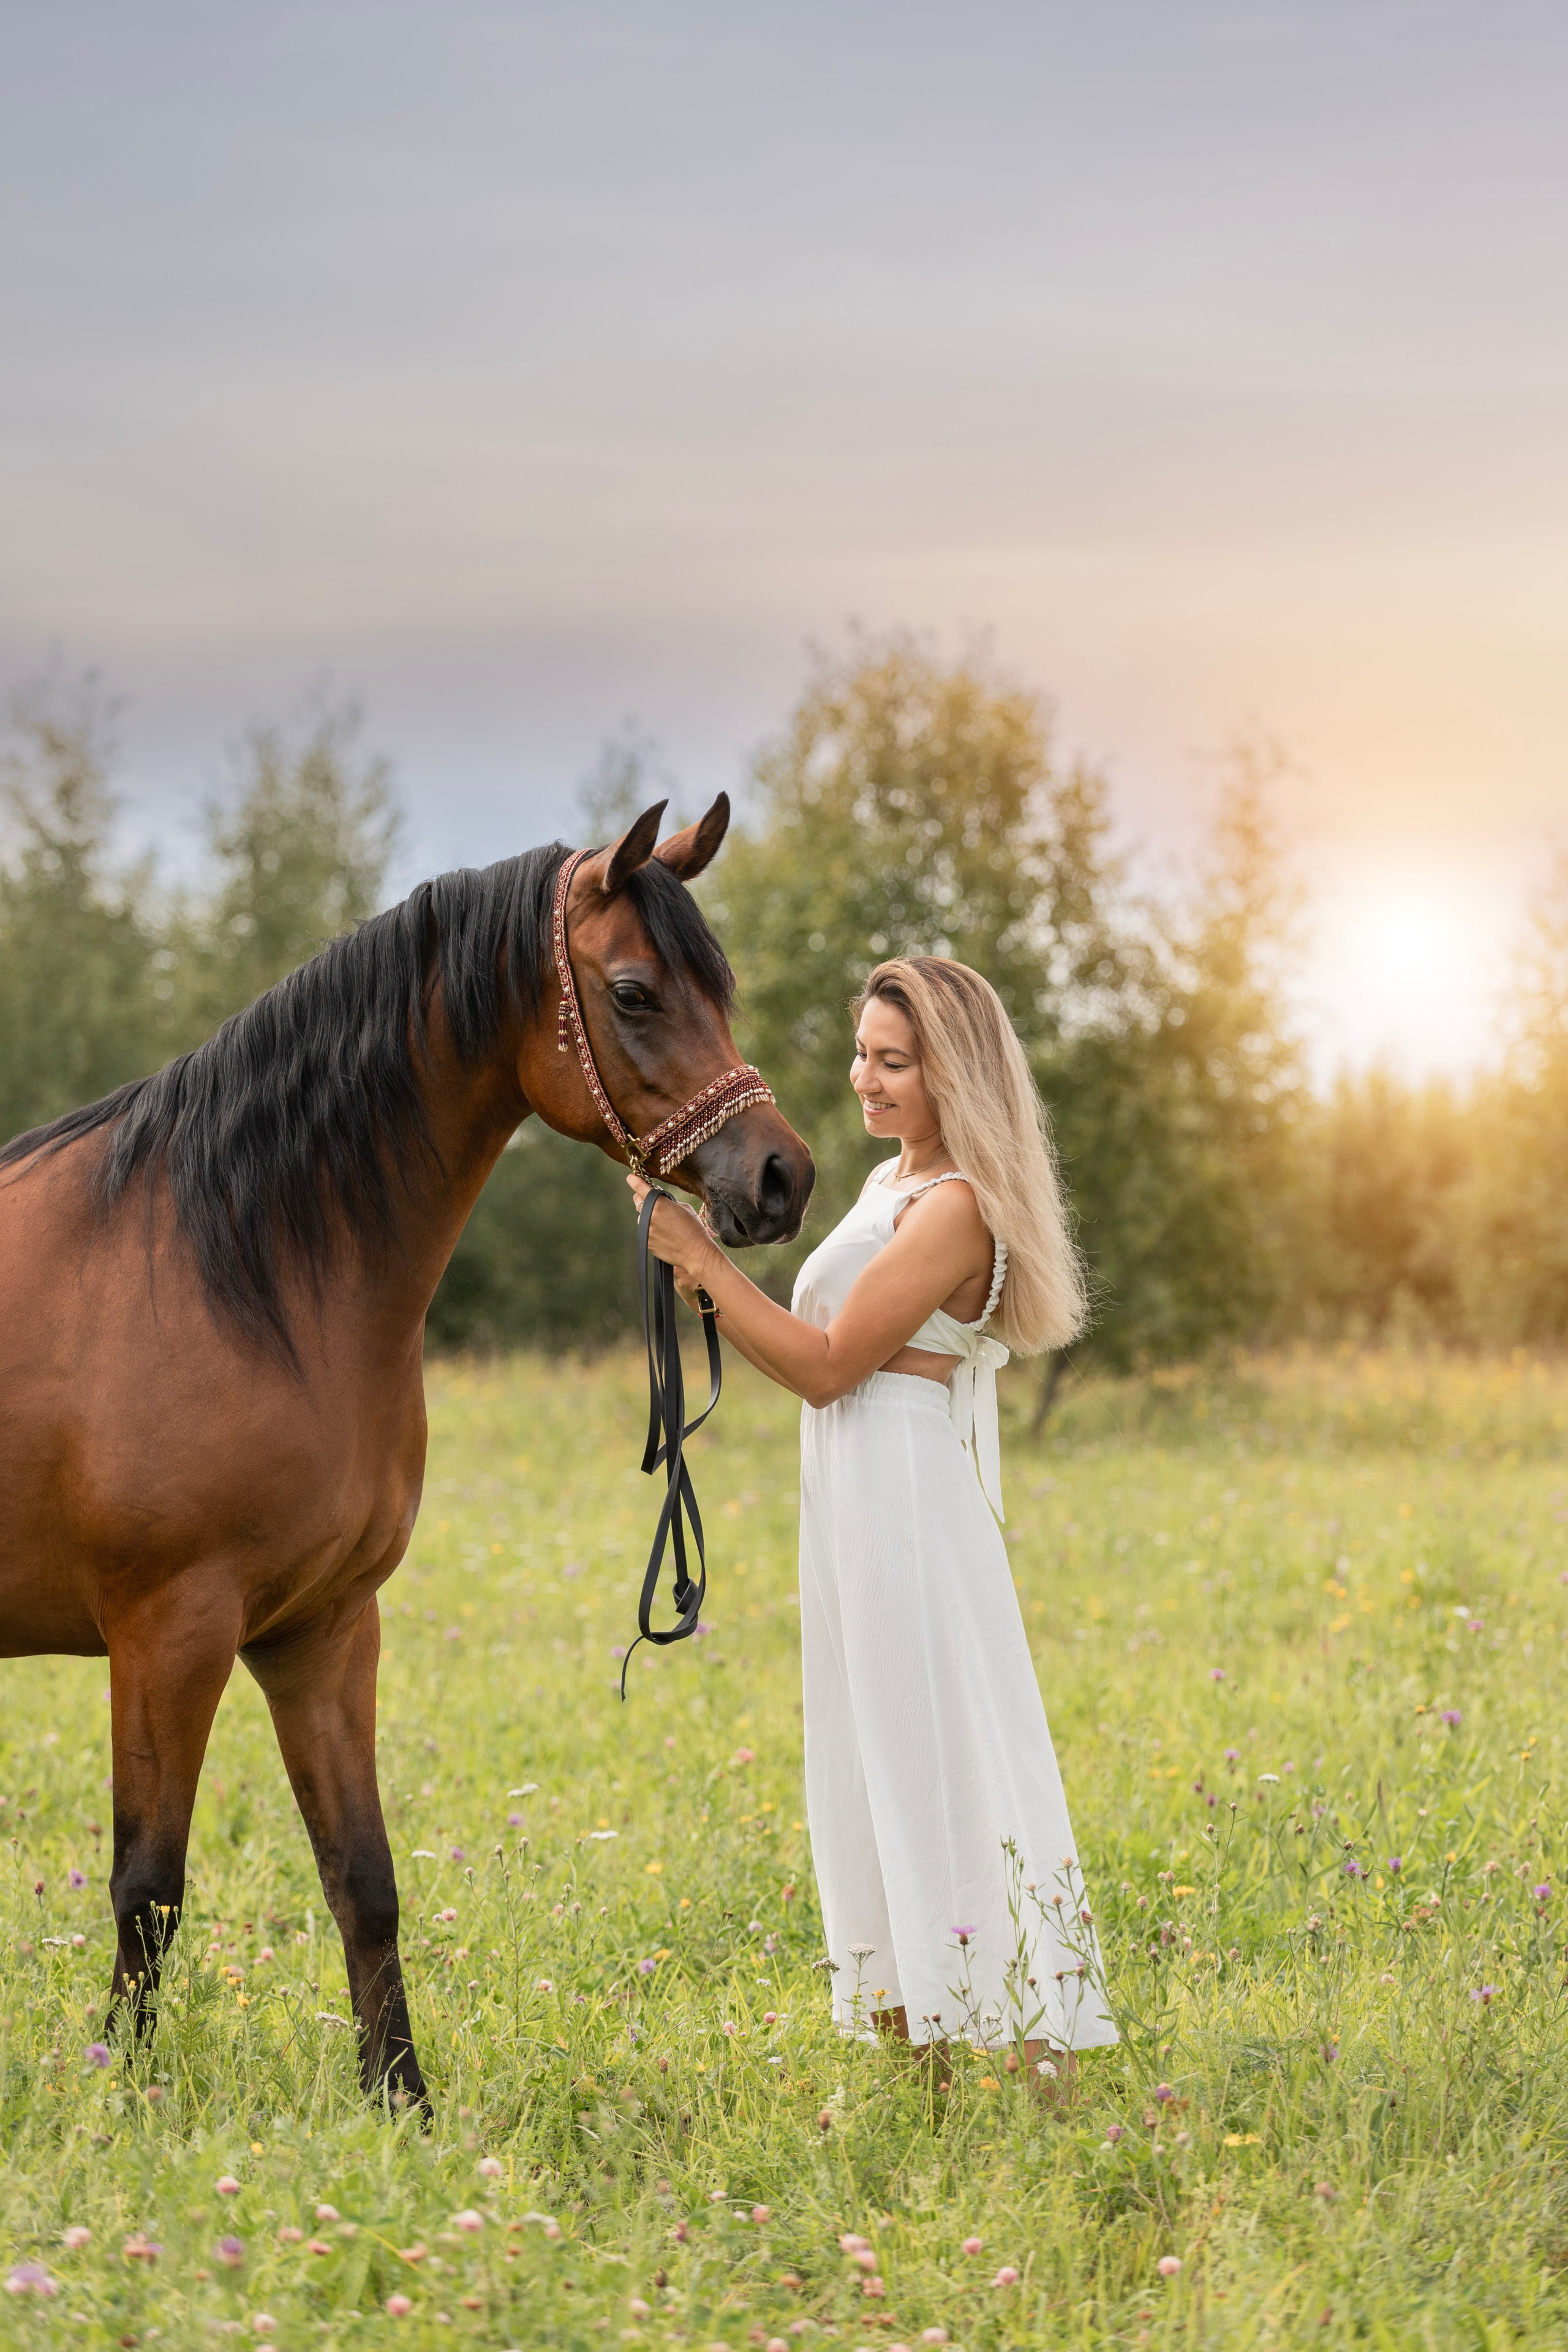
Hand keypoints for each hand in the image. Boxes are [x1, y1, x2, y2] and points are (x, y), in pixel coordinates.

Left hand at [626, 1171, 718, 1290]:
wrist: (695, 1252)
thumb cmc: (694, 1228)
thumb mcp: (684, 1208)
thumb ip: (667, 1201)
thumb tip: (657, 1197)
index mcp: (659, 1204)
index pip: (640, 1188)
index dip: (634, 1181)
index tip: (631, 1178)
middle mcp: (649, 1216)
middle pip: (638, 1202)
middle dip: (644, 1200)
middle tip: (655, 1204)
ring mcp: (646, 1230)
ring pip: (642, 1218)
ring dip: (649, 1218)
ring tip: (666, 1226)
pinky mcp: (646, 1242)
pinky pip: (645, 1231)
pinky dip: (652, 1231)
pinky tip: (665, 1235)